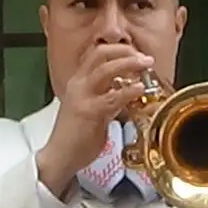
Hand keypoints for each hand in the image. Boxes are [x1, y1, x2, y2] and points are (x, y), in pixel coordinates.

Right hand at [36, 45, 154, 197]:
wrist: (60, 156)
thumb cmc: (77, 136)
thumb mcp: (94, 109)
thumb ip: (108, 97)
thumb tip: (127, 90)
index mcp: (79, 82)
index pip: (96, 54)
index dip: (118, 50)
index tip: (137, 55)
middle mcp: (78, 84)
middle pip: (101, 54)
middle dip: (125, 51)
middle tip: (145, 58)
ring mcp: (82, 96)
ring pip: (106, 69)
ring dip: (129, 63)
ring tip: (146, 64)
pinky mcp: (89, 112)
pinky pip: (111, 97)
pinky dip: (128, 90)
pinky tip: (139, 88)